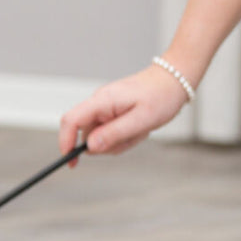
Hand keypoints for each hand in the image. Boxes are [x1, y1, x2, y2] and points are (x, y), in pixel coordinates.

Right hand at [58, 65, 190, 157]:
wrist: (174, 80)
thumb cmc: (162, 96)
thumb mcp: (142, 120)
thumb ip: (114, 134)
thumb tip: (89, 147)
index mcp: (102, 101)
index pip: (71, 121)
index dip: (65, 142)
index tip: (70, 161)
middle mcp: (98, 102)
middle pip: (85, 133)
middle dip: (105, 145)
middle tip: (131, 139)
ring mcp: (104, 107)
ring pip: (98, 136)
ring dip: (118, 141)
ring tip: (139, 131)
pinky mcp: (111, 111)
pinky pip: (108, 132)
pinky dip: (122, 136)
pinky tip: (138, 129)